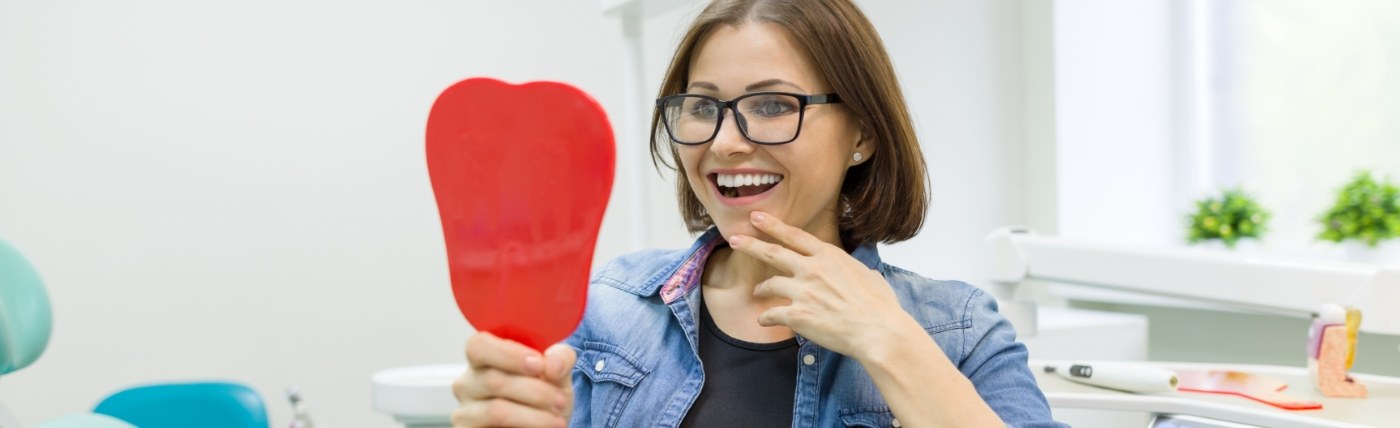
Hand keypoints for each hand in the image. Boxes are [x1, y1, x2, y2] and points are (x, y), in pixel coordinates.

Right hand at [451, 332, 575, 427]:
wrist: (543, 427)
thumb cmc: (544, 396)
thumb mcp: (558, 373)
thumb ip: (560, 359)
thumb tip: (553, 364)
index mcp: (483, 358)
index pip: (479, 345)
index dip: (509, 354)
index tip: (540, 364)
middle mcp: (468, 382)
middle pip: (492, 380)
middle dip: (534, 391)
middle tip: (560, 400)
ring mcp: (465, 411)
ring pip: (497, 409)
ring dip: (534, 415)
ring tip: (557, 418)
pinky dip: (527, 426)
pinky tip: (544, 427)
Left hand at [727, 211, 925, 360]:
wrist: (878, 330)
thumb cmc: (880, 306)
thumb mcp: (871, 276)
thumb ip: (858, 271)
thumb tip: (863, 273)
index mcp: (829, 256)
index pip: (794, 235)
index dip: (773, 225)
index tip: (756, 217)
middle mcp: (812, 269)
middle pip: (773, 252)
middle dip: (750, 245)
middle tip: (735, 239)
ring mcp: (803, 291)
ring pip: (770, 284)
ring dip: (761, 289)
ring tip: (757, 292)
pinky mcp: (797, 315)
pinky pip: (772, 314)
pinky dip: (766, 318)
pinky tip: (764, 321)